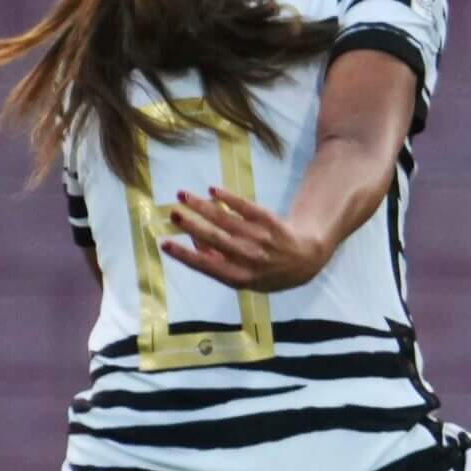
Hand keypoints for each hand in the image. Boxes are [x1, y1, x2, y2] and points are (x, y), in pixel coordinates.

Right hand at [161, 188, 330, 292]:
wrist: (306, 259)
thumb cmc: (268, 271)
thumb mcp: (246, 280)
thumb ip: (220, 266)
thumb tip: (194, 243)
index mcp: (241, 277)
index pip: (207, 266)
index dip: (185, 255)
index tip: (165, 244)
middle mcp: (250, 258)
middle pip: (215, 239)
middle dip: (191, 226)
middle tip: (172, 214)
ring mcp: (260, 238)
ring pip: (226, 220)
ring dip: (202, 206)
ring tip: (182, 195)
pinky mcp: (269, 221)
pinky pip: (246, 207)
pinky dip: (229, 198)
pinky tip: (213, 190)